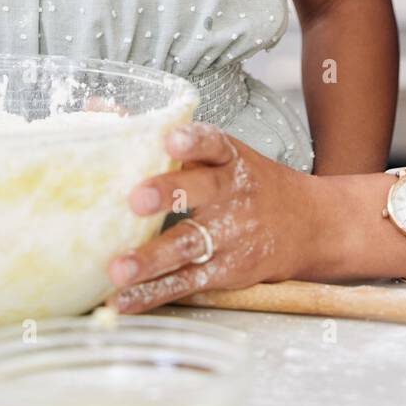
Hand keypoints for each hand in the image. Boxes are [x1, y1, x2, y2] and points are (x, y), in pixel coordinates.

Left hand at [106, 122, 316, 311]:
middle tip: (136, 199)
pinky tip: (121, 300)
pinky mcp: (226, 270)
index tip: (172, 138)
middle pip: (203, 191)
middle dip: (170, 194)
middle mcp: (233, 194)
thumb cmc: (246, 182)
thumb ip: (158, 131)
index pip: (215, 143)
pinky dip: (151, 293)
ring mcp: (231, 235)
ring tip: (118, 268)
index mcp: (230, 159)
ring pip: (190, 244)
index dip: (194, 141)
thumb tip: (96, 105)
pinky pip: (185, 282)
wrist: (309, 225)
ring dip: (151, 258)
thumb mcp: (218, 152)